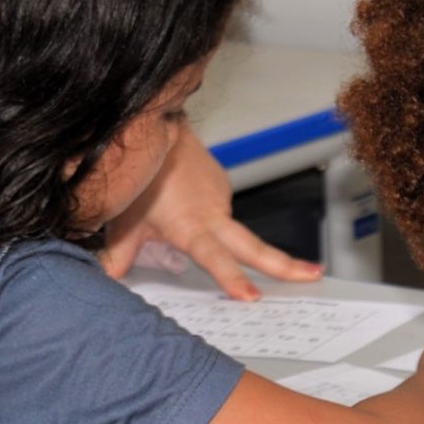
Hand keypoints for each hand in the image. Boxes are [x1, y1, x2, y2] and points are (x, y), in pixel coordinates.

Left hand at [101, 133, 319, 299]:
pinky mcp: (221, 186)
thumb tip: (109, 283)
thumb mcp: (123, 221)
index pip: (215, 258)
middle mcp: (213, 213)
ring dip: (215, 235)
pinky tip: (181, 204)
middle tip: (313, 275)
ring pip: (226, 229)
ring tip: (170, 212)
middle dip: (285, 264)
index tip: (251, 297)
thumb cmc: (140, 175)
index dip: (232, 279)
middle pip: (253, 246)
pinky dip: (206, 215)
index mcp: (191, 227)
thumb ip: (119, 256)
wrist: (153, 126)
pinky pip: (216, 210)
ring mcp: (221, 197)